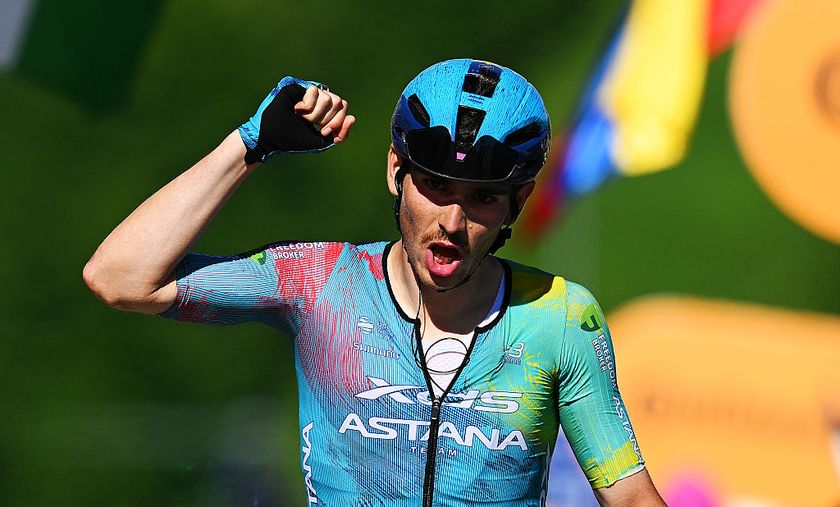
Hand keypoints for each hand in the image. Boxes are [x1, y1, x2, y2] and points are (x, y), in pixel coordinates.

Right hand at [238, 77, 355, 163]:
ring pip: (329, 97)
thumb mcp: (322, 141)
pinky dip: (308, 105)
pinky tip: (297, 109)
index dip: (337, 122)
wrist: (271, 139)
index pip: (343, 108)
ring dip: (316, 114)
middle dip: (327, 118)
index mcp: (324, 109)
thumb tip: (352, 118)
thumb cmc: (293, 141)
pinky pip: (315, 89)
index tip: (323, 132)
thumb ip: (339, 134)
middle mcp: (316, 97)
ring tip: (302, 117)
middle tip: (312, 124)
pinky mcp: (296, 84)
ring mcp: (306, 89)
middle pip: (339, 102)